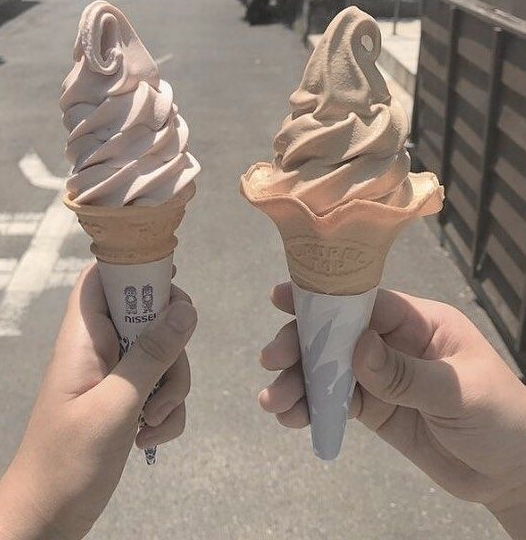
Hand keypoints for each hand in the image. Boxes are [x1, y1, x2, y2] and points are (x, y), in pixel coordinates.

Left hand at [0, 264, 196, 539]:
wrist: (49, 516)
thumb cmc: (69, 458)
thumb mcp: (116, 404)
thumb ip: (151, 355)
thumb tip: (186, 309)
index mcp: (84, 337)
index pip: (102, 278)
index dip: (135, 266)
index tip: (172, 278)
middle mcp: (101, 348)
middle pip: (149, 317)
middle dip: (171, 351)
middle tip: (165, 382)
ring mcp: (115, 375)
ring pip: (162, 357)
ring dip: (171, 390)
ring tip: (150, 423)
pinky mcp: (126, 400)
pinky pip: (161, 389)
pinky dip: (165, 413)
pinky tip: (149, 438)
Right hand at [259, 283, 525, 538]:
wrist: (510, 474)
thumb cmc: (501, 420)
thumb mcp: (459, 394)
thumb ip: (406, 373)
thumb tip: (356, 347)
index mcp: (418, 322)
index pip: (364, 302)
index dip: (323, 299)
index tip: (282, 298)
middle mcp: (393, 342)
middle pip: (336, 334)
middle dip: (300, 345)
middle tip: (272, 361)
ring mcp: (380, 375)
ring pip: (328, 369)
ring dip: (298, 381)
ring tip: (273, 402)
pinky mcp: (372, 407)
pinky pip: (335, 401)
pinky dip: (311, 407)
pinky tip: (293, 417)